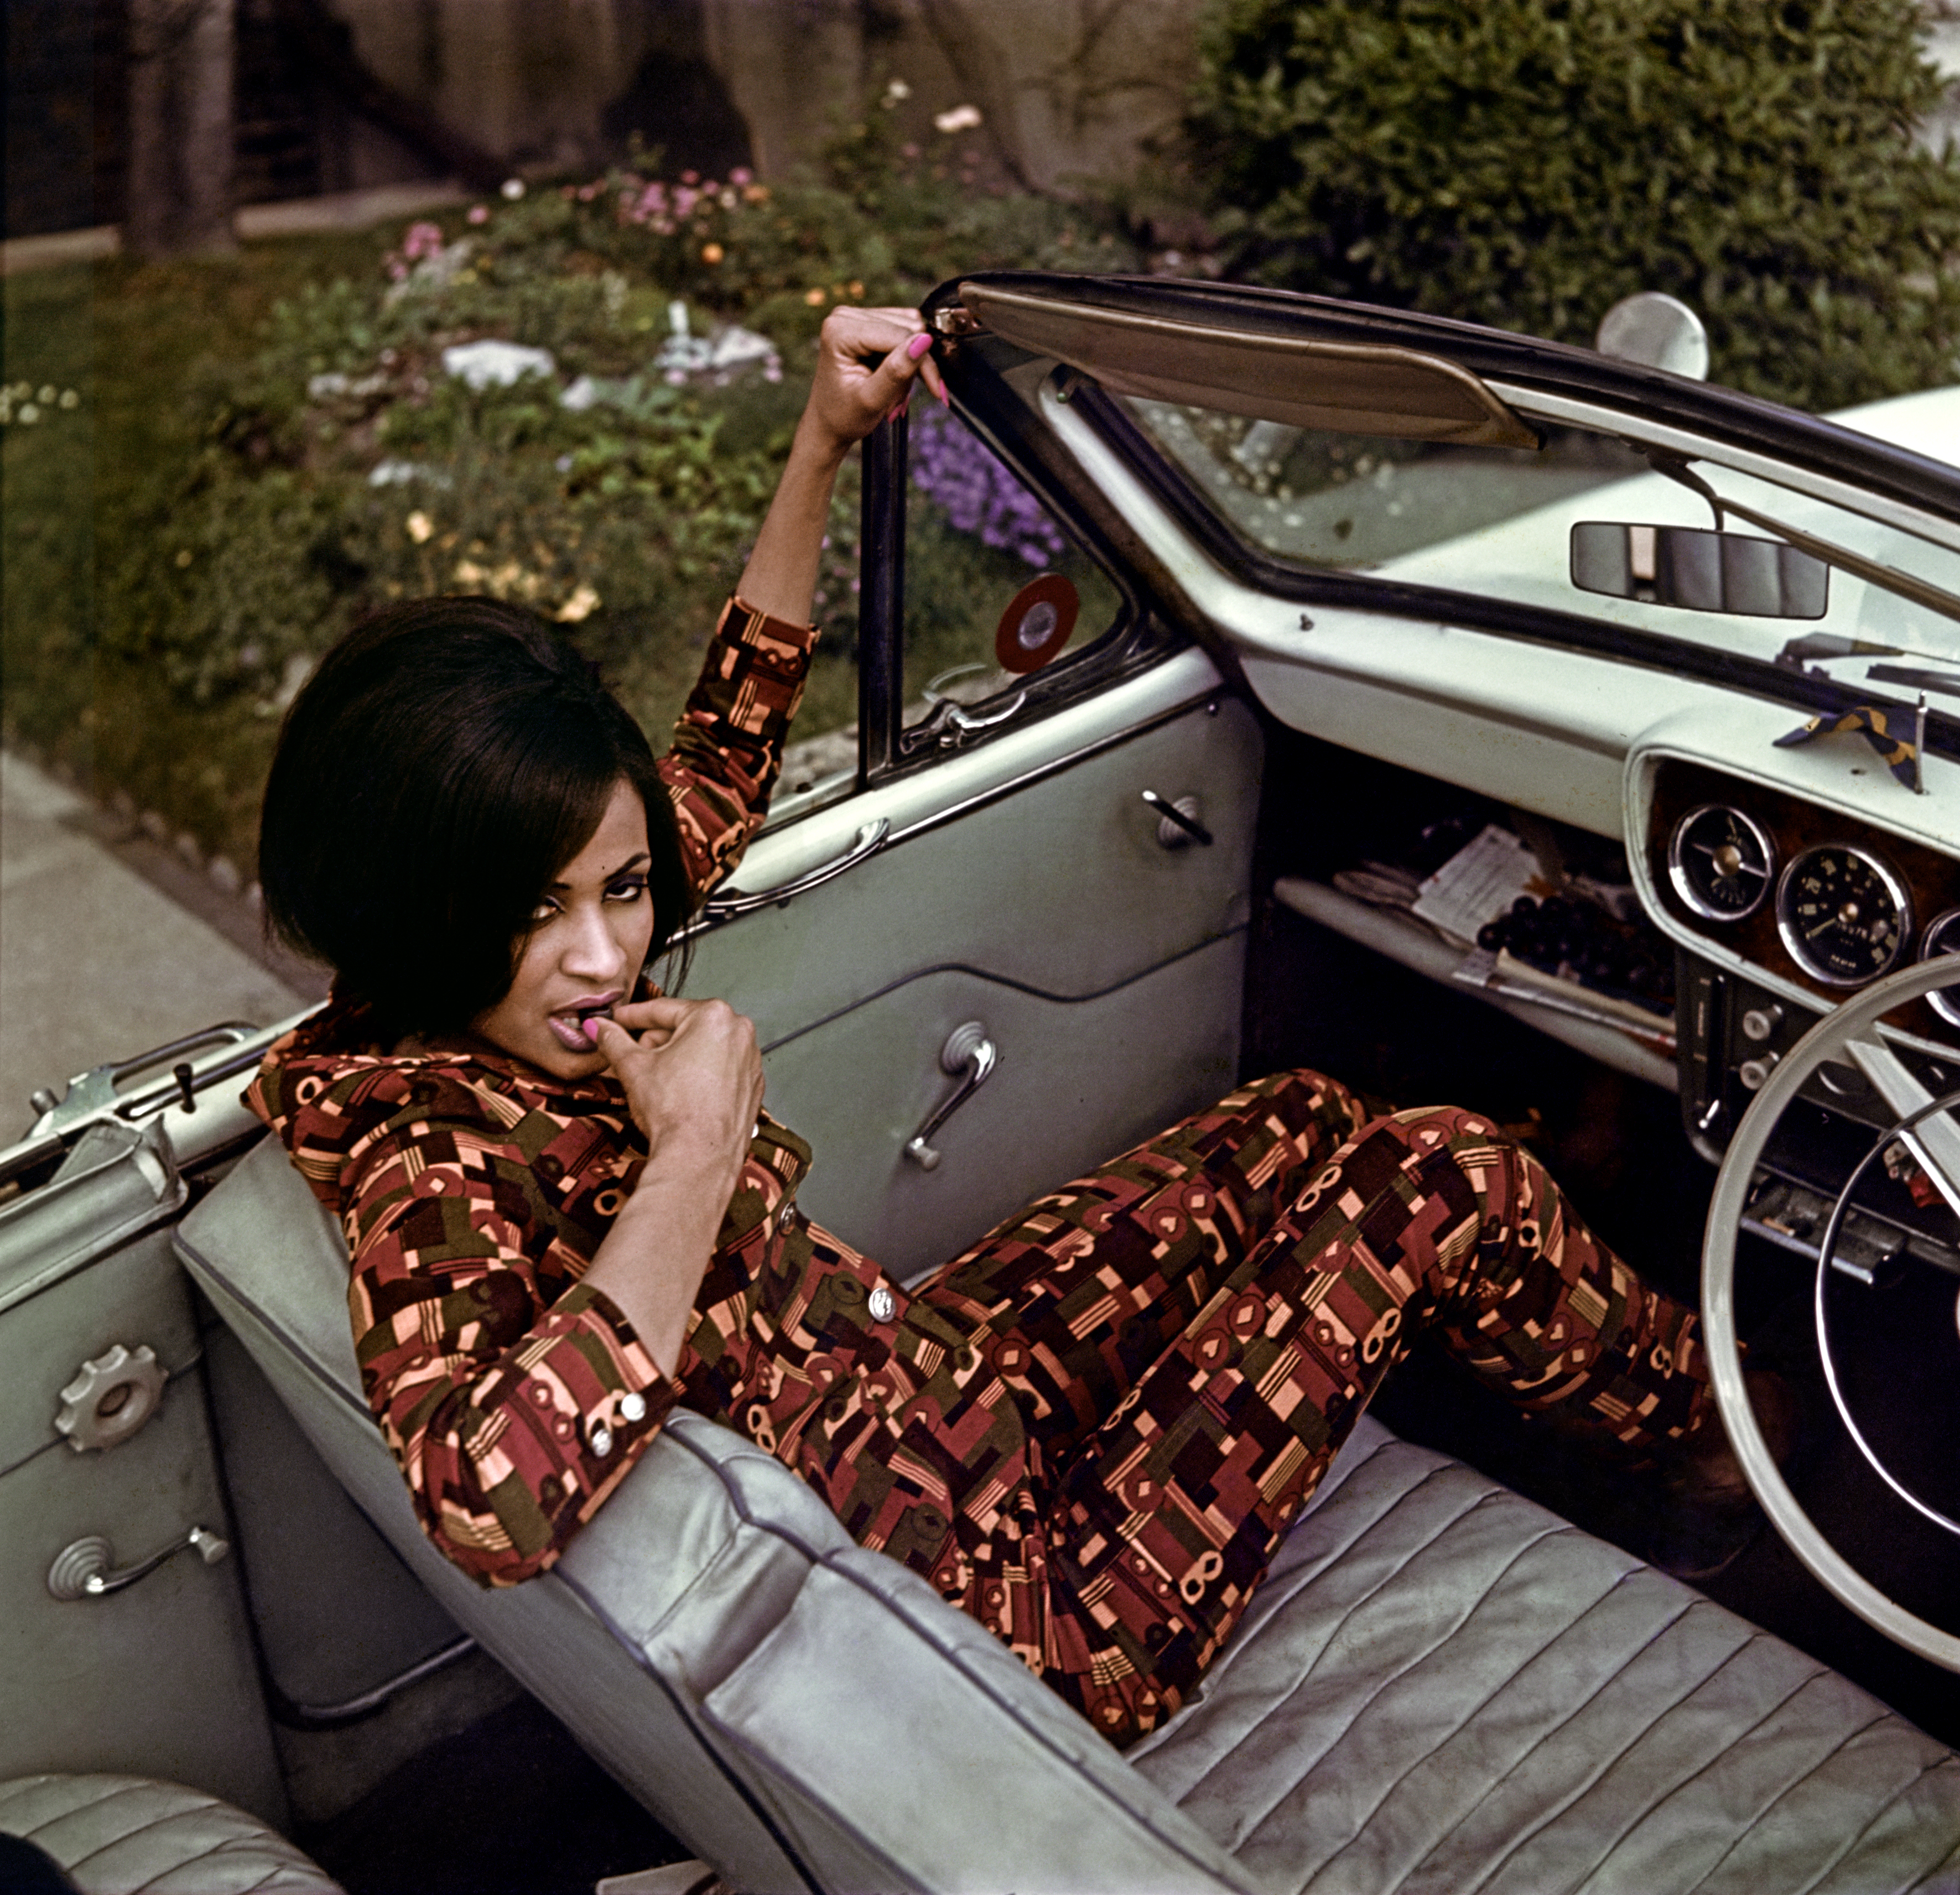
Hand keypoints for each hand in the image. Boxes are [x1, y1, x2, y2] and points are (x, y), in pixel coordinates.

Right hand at [590, 997, 762, 1188]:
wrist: (699, 1158)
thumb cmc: (674, 1111)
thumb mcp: (633, 1066)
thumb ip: (613, 1039)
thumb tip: (598, 1026)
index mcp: (713, 1016)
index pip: (662, 1010)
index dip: (632, 1017)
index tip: (617, 1020)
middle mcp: (740, 1032)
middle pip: (684, 1028)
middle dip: (656, 1042)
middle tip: (633, 1057)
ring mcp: (750, 1060)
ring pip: (703, 1049)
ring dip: (676, 1059)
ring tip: (656, 1081)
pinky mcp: (752, 1086)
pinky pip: (719, 1070)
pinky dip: (699, 1076)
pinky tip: (680, 1094)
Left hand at [797, 305, 945, 461]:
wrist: (827, 424)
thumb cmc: (843, 416)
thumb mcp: (872, 400)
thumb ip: (897, 371)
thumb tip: (925, 340)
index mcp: (840, 330)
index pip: (899, 334)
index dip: (923, 361)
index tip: (936, 390)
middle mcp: (846, 316)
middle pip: (906, 327)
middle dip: (914, 364)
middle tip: (901, 398)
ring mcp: (855, 317)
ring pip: (909, 328)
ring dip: (911, 363)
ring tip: (894, 392)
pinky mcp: (866, 323)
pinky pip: (903, 331)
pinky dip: (906, 358)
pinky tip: (895, 378)